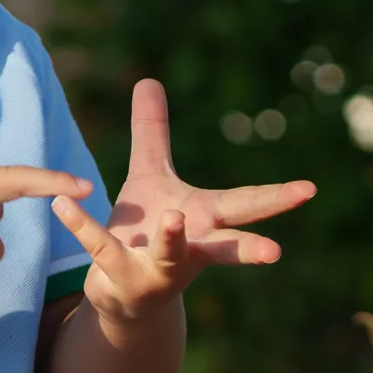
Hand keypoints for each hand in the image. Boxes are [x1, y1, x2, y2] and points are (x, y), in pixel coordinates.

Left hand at [52, 79, 315, 326]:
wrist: (123, 292)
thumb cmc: (147, 231)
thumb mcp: (149, 175)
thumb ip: (151, 131)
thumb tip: (149, 80)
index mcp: (205, 219)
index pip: (246, 205)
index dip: (278, 197)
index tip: (309, 189)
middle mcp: (191, 249)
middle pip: (225, 245)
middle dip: (251, 247)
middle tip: (276, 253)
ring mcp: (159, 270)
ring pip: (171, 257)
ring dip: (174, 241)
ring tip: (175, 219)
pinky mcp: (121, 277)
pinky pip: (102, 249)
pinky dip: (84, 227)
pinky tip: (63, 205)